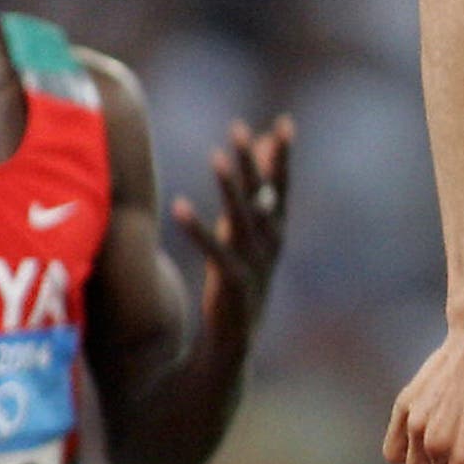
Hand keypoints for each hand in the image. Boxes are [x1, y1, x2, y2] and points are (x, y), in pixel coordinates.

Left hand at [173, 115, 291, 326]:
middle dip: (252, 162)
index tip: (284, 122)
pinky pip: (215, 251)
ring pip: (243, 218)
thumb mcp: (247, 232)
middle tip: (238, 129)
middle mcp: (271, 244)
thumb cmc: (238, 279)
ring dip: (230, 186)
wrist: (234, 341)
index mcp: (276, 230)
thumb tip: (262, 143)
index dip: (283, 156)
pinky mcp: (235, 284)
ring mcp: (255, 264)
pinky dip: (197, 229)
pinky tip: (179, 206)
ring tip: (216, 156)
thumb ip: (254, 193)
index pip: (281, 186)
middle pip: (263, 196)